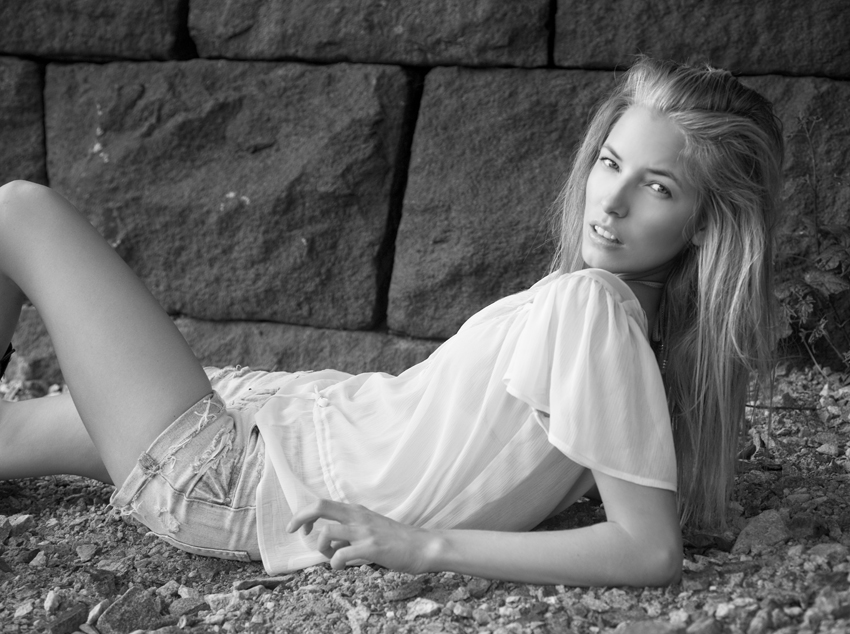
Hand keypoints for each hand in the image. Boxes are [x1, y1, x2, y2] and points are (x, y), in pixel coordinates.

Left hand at [287, 499, 436, 572]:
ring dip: (322, 548)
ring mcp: (364, 531)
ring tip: (333, 558)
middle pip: (320, 507)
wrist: (422, 546)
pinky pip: (342, 554)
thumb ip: (350, 532)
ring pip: (327, 532)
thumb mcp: (370, 528)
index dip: (304, 513)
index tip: (300, 527)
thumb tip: (331, 544)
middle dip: (301, 518)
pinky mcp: (371, 547)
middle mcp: (358, 517)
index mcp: (356, 511)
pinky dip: (335, 563)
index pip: (323, 503)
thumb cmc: (396, 540)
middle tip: (295, 532)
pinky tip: (342, 567)